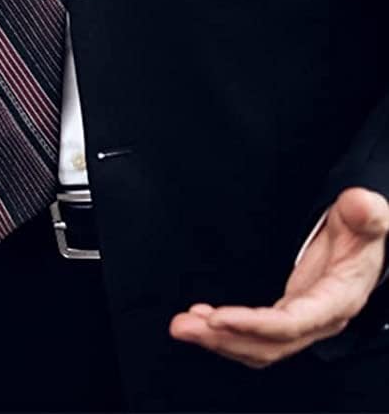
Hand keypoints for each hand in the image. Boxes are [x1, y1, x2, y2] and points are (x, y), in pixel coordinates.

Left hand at [170, 187, 388, 366]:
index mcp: (337, 299)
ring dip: (220, 340)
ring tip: (184, 326)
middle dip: (225, 338)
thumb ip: (364, 212)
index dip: (254, 324)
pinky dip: (230, 333)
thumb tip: (359, 204)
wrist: (367, 243)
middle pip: (270, 342)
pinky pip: (258, 335)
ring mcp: (304, 320)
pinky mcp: (290, 315)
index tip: (218, 317)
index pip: (292, 322)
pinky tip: (204, 320)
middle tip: (183, 326)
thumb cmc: (364, 232)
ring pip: (261, 345)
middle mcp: (320, 319)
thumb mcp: (367, 217)